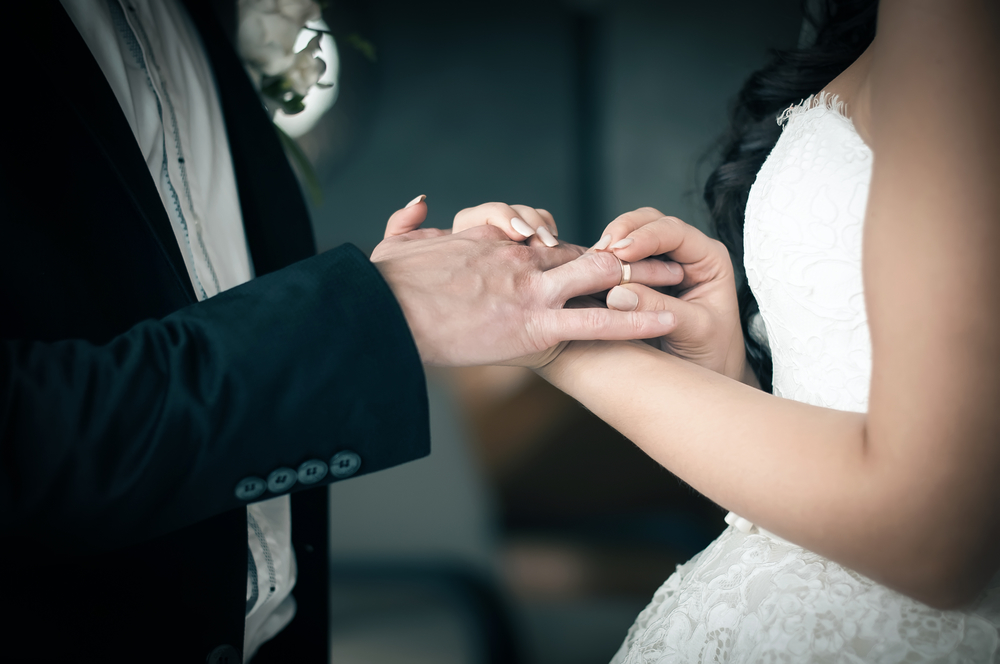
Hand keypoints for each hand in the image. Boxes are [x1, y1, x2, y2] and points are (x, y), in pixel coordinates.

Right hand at [371, 203, 680, 366]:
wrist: (382, 315)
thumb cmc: (386, 285)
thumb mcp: (395, 244)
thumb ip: (410, 221)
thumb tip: (420, 202)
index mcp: (494, 247)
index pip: (550, 244)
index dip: (581, 251)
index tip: (605, 257)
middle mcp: (521, 263)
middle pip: (586, 253)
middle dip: (627, 257)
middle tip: (660, 257)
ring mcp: (532, 293)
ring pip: (602, 278)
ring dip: (644, 279)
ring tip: (680, 280)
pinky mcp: (535, 325)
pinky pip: (598, 322)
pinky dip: (636, 319)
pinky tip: (668, 318)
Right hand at [596, 208, 753, 384]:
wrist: (707, 373)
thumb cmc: (712, 354)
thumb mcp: (695, 332)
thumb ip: (659, 309)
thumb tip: (616, 295)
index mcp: (708, 259)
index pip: (675, 232)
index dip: (646, 238)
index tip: (620, 251)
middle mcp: (684, 253)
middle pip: (649, 223)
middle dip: (622, 232)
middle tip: (600, 251)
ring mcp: (659, 263)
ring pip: (629, 236)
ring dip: (608, 247)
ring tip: (590, 263)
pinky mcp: (638, 278)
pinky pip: (617, 261)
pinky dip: (601, 265)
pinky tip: (588, 275)